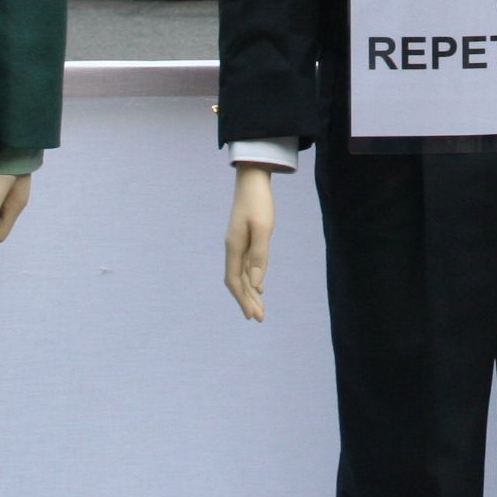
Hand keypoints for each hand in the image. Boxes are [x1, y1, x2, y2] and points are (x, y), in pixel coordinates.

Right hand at [224, 165, 276, 321]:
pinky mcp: (244, 237)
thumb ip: (260, 255)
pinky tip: (259, 285)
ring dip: (250, 291)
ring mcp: (237, 242)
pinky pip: (246, 264)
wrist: (252, 178)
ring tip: (259, 308)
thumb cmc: (259, 201)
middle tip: (259, 318)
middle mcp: (233, 248)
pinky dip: (251, 278)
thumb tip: (256, 283)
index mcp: (235, 247)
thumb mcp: (263, 227)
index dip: (243, 300)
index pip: (235, 281)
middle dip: (247, 300)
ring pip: (241, 274)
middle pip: (237, 281)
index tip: (253, 316)